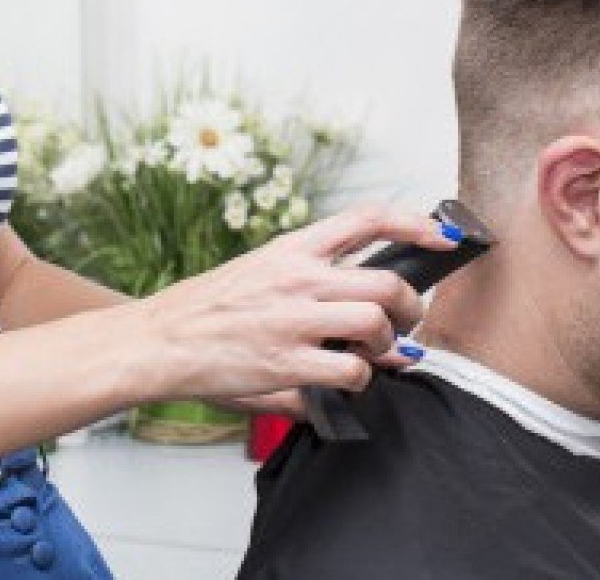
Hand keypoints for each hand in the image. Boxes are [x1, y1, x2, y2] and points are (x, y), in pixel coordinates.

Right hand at [118, 203, 459, 403]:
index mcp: (291, 248)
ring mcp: (292, 319)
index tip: (442, 236)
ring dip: (386, 344)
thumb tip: (362, 308)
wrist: (157, 340)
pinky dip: (359, 379)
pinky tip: (343, 380)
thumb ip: (312, 285)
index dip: (414, 224)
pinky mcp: (286, 362)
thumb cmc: (205, 311)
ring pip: (376, 323)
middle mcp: (296, 277)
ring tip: (372, 353)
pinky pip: (352, 370)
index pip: (366, 219)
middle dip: (410, 307)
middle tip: (405, 324)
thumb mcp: (259, 274)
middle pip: (387, 281)